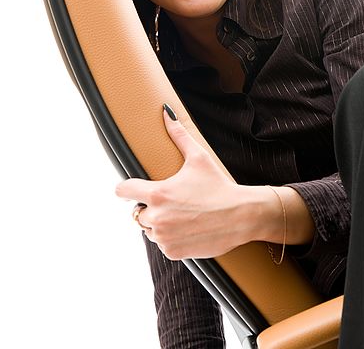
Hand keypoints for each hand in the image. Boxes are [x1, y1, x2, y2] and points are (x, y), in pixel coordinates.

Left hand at [116, 107, 259, 259]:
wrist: (241, 216)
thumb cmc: (218, 185)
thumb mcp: (198, 158)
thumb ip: (178, 135)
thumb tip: (166, 113)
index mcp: (158, 193)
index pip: (123, 190)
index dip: (125, 187)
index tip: (130, 188)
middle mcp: (157, 217)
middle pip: (136, 211)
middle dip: (149, 206)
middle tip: (171, 201)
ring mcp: (164, 237)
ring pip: (149, 229)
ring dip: (158, 223)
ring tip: (181, 214)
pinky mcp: (172, 251)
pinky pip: (162, 244)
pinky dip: (170, 238)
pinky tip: (187, 227)